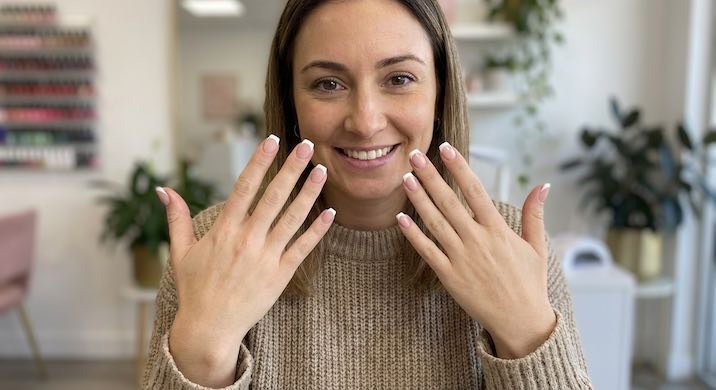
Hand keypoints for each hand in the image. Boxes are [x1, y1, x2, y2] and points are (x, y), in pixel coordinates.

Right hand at [156, 136, 334, 385]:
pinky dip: (317, 230)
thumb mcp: (181, 252)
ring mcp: (265, 257)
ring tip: (323, 171)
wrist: (209, 328)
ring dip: (309, 193)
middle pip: (274, 197)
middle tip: (307, 146)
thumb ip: (176, 218)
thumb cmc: (194, 289)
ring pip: (292, 218)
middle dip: (292, 168)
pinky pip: (303, 248)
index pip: (244, 187)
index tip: (272, 141)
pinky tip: (330, 213)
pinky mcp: (280, 275)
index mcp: (223, 230)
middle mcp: (246, 240)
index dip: (259, 162)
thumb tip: (163, 189)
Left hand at [396, 143, 555, 358]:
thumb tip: (542, 185)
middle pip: (449, 202)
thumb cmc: (530, 283)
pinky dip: (414, 235)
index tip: (446, 148)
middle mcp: (478, 241)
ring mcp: (462, 258)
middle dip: (431, 176)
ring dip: (419, 199)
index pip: (475, 191)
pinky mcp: (449, 276)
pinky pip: (427, 252)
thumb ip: (534, 214)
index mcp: (498, 230)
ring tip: (405, 178)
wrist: (520, 322)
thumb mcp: (537, 246)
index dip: (459, 168)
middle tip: (414, 155)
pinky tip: (401, 218)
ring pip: (435, 223)